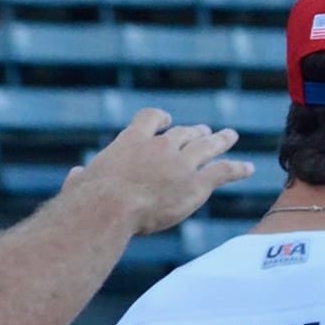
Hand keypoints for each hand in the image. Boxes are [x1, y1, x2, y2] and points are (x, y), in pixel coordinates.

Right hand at [70, 108, 251, 234]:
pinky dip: (237, 169)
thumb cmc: (89, 198)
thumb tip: (75, 175)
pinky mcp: (197, 183)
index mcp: (131, 141)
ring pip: (208, 147)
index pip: (150, 118)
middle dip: (196, 131)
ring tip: (230, 136)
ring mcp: (182, 163)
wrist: (110, 206)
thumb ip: (81, 176)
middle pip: (185, 133)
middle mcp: (160, 147)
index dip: (162, 118)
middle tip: (206, 131)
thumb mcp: (81, 182)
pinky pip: (223, 171)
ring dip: (221, 140)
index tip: (168, 120)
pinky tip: (249, 169)